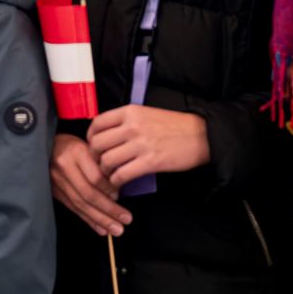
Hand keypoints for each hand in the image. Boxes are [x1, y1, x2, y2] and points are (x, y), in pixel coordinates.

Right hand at [50, 134, 132, 235]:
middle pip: (88, 193)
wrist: (45, 146)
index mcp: (76, 152)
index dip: (109, 189)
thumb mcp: (88, 145)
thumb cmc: (73, 144)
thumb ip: (100, 164)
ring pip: (80, 204)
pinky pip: (73, 208)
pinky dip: (88, 220)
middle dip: (109, 210)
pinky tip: (101, 229)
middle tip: (126, 220)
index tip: (120, 196)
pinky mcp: (54, 192)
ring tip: (115, 230)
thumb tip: (116, 191)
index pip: (95, 176)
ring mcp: (56, 181)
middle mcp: (64, 167)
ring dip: (100, 219)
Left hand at [87, 105, 209, 188]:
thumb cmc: (174, 126)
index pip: (97, 124)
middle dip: (95, 157)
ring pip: (106, 161)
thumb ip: (125, 121)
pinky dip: (117, 181)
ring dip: (105, 171)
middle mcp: (132, 126)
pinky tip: (120, 181)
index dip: (90, 138)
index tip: (94, 146)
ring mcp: (141, 144)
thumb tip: (104, 134)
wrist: (202, 135)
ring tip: (111, 174)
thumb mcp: (146, 114)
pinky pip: (122, 174)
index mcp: (130, 112)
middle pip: (97, 144)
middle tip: (100, 163)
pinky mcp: (150, 162)